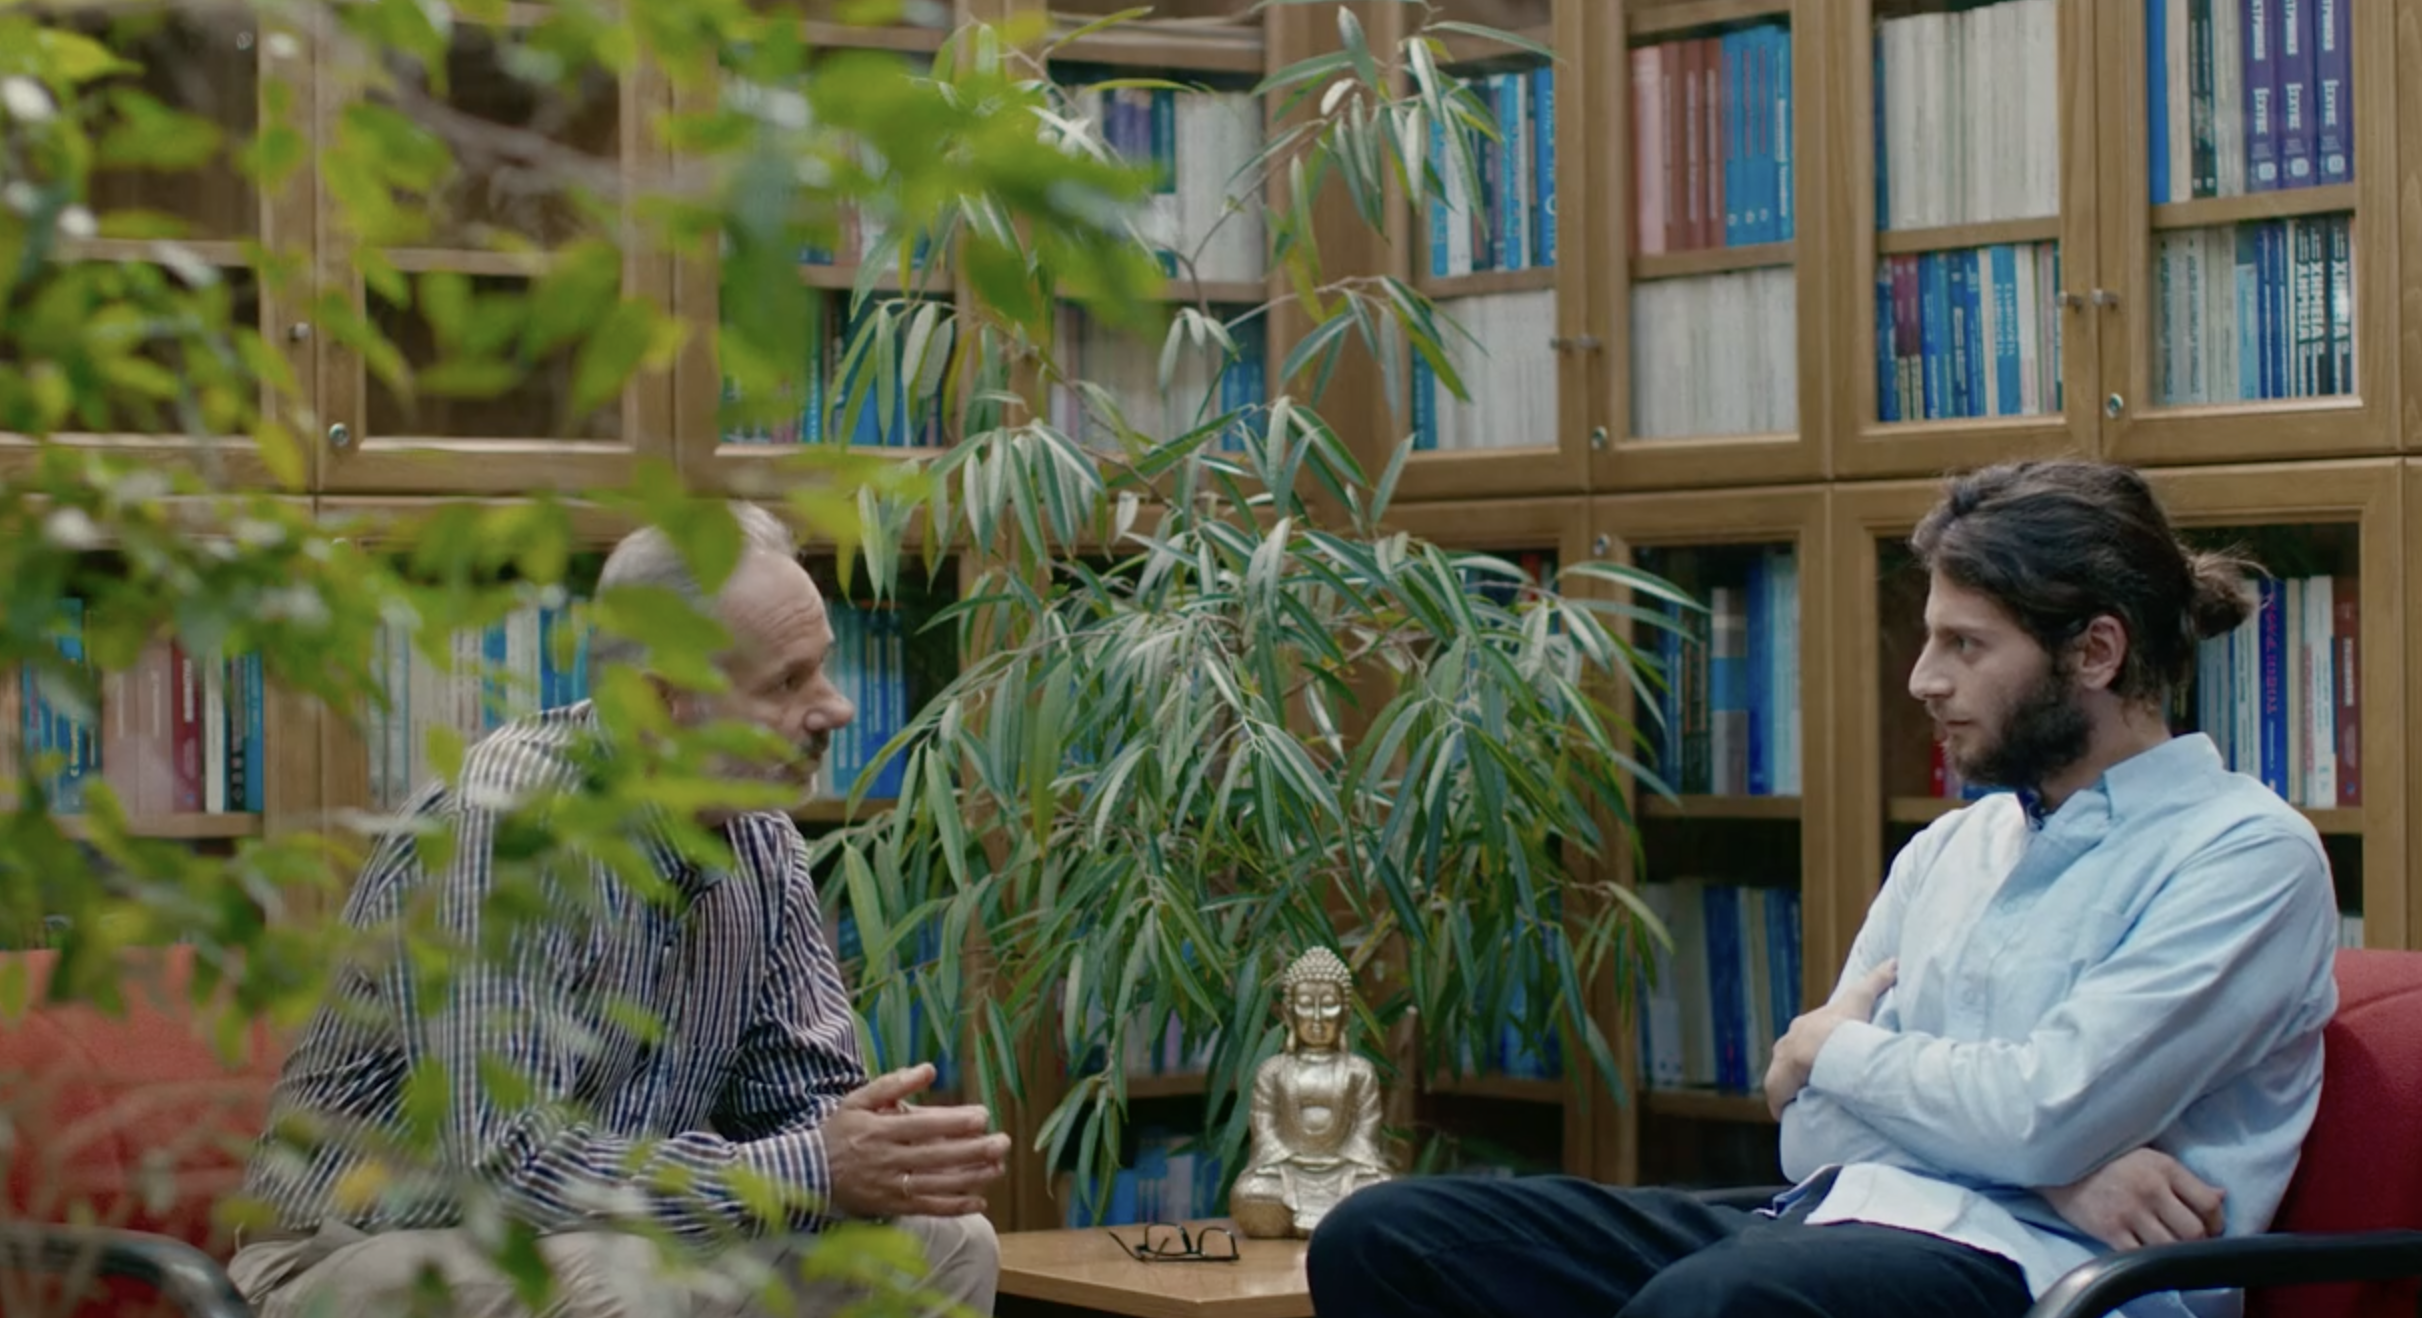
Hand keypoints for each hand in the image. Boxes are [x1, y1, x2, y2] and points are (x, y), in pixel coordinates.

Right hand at [824, 1064, 1009, 1219]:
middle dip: (973, 1151)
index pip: (923, 1126)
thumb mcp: (858, 1100)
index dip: (954, 1122)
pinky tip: (980, 1201)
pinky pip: (928, 1209)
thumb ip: (893, 1084)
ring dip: (971, 1178)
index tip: (982, 1116)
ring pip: (937, 1185)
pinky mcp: (893, 1207)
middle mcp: (887, 1160)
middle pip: (937, 1157)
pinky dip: (955, 1207)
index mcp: (880, 1130)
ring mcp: (890, 1186)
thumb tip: (928, 1069)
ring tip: (998, 1168)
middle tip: (1003, 1142)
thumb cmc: (840, 1132)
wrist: (810, 1173)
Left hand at [1764, 959, 1896, 1118]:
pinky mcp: (1777, 1083)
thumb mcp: (1860, 999)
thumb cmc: (1844, 1024)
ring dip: (1793, 1088)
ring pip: (1783, 1078)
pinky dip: (1784, 1103)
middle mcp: (1787, 1042)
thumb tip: (1895, 961)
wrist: (1824, 1045)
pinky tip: (1794, 1112)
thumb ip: (1877, 980)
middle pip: (1791, 1058)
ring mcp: (1780, 1063)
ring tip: (1809, 1102)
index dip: (1813, 1049)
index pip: (1804, 1038)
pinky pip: (1778, 1096)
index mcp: (1804, 1026)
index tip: (1823, 1061)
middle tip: (1818, 1084)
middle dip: (1801, 1070)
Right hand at [2040, 1147, 2226, 1250]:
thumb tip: (2221, 1196)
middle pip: (2194, 1231)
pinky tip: (2144, 1252)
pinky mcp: (2109, 1230)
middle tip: (2190, 1242)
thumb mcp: (2149, 1157)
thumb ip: (2184, 1178)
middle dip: (2198, 1242)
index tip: (2209, 1227)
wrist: (2057, 1161)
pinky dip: (2147, 1259)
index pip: (2208, 1203)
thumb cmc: (2106, 1158)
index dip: (2216, 1222)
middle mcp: (2151, 1188)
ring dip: (2174, 1253)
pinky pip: (2141, 1256)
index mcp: (2165, 1167)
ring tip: (2168, 1247)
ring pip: (2171, 1248)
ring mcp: (2129, 1211)